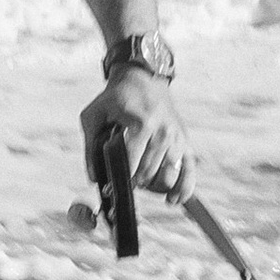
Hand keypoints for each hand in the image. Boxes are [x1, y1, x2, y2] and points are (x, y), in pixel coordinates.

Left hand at [81, 65, 192, 207]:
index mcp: (142, 123)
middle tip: (125, 181)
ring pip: (168, 176)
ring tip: (142, 184)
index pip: (132, 163)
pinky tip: (173, 200)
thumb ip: (91, 145)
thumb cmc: (116, 98)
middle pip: (150, 173)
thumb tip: (93, 177)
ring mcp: (177, 137)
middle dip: (135, 183)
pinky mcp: (185, 141)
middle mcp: (163, 131)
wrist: (143, 78)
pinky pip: (189, 170)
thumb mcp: (95, 115)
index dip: (120, 179)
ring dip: (154, 187)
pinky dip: (184, 189)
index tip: (111, 188)